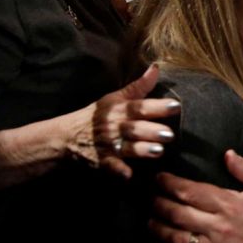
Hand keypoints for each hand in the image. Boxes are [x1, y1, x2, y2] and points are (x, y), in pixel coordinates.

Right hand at [65, 64, 179, 178]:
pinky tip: (128, 175)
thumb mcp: (115, 98)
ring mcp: (109, 145)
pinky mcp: (102, 161)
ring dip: (142, 150)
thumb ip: (139, 86)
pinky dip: (118, 171)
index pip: (140, 106)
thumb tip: (157, 67)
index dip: (157, 106)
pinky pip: (111, 167)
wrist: (66, 136)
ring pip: (127, 148)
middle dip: (152, 131)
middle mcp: (115, 126)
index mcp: (120, 109)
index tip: (175, 106)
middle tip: (169, 134)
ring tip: (158, 151)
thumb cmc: (98, 115)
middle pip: (135, 128)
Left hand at [149, 149, 242, 242]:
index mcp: (229, 203)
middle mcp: (218, 224)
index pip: (190, 191)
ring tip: (151, 222)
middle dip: (159, 204)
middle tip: (152, 198)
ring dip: (158, 229)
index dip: (169, 183)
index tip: (159, 179)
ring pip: (176, 238)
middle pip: (177, 213)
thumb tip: (227, 154)